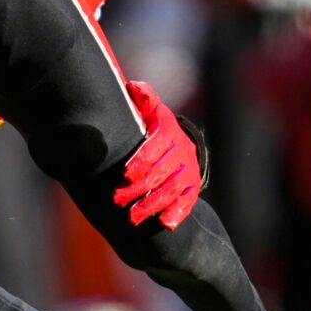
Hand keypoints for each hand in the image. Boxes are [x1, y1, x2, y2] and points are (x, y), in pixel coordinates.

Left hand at [112, 80, 202, 229]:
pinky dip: (177, 212)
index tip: (124, 174)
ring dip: (152, 204)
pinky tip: (165, 224)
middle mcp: (182, 151)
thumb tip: (133, 87)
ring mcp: (189, 170)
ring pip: (172, 189)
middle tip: (117, 200)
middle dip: (139, 187)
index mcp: (169, 130)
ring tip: (132, 217)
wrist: (177, 142)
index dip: (141, 160)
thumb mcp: (148, 110)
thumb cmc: (151, 126)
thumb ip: (142, 99)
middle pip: (162, 172)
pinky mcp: (193, 187)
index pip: (157, 145)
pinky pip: (188, 201)